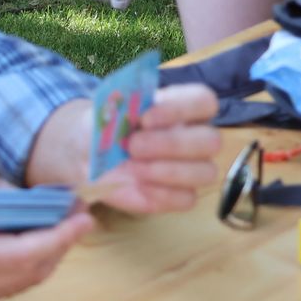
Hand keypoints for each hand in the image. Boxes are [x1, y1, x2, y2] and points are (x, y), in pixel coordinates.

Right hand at [0, 162, 93, 300]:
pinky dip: (26, 263)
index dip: (61, 236)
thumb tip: (20, 194)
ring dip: (47, 255)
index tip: (83, 217)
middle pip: (33, 271)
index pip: (26, 253)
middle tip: (76, 215)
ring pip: (24, 281)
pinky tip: (27, 239)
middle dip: (61, 244)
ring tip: (57, 224)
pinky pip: (8, 285)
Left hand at [90, 83, 220, 213]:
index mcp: (184, 107)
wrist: (89, 157)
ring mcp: (192, 168)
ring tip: (132, 167)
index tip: (145, 118)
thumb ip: (120, 107)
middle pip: (211, 140)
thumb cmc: (107, 127)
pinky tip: (139, 185)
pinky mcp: (181, 196)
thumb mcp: (106, 111)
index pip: (204, 101)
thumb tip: (129, 109)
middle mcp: (197, 137)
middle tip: (133, 145)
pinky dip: (162, 193)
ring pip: (206, 172)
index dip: (179, 109)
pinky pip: (188, 199)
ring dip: (167, 170)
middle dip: (171, 143)